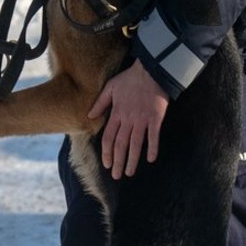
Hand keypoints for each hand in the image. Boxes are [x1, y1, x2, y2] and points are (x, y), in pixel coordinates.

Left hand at [88, 60, 168, 178]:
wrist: (151, 70)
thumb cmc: (130, 78)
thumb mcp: (110, 87)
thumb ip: (100, 103)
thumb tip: (89, 116)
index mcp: (117, 113)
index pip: (109, 138)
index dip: (107, 152)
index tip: (106, 164)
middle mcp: (128, 119)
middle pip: (121, 145)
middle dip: (117, 162)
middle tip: (116, 175)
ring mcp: (142, 120)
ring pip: (135, 144)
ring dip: (132, 160)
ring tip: (129, 172)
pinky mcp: (155, 118)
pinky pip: (153, 136)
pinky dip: (152, 148)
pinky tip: (150, 159)